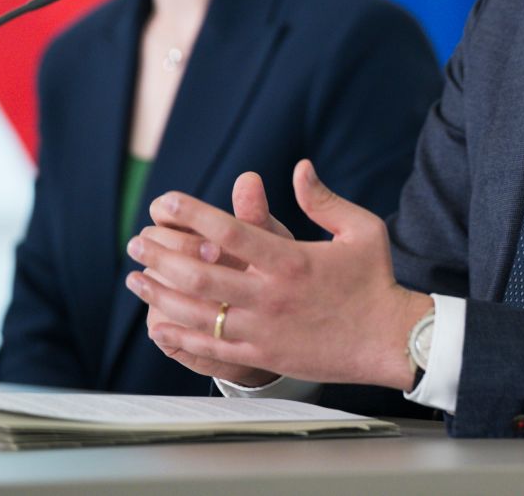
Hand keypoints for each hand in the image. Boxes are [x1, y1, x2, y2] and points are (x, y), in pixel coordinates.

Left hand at [130, 159, 428, 389]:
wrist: (389, 339)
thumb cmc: (375, 280)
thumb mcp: (361, 229)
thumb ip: (324, 200)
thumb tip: (300, 167)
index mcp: (292, 259)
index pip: (230, 231)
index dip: (191, 213)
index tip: (163, 201)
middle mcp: (272, 294)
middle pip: (201, 273)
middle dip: (161, 255)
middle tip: (136, 241)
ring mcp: (265, 329)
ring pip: (199, 312)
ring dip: (160, 294)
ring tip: (134, 280)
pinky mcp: (264, 356)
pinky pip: (212, 349)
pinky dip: (180, 337)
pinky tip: (157, 324)